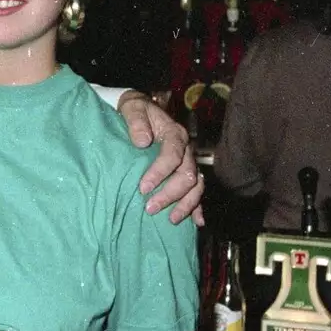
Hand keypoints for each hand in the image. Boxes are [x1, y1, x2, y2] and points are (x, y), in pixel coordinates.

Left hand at [117, 92, 203, 225]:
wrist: (140, 111)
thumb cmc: (135, 111)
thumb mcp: (132, 109)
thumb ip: (136, 122)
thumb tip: (142, 142)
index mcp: (174, 133)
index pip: (173, 155)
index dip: (159, 173)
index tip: (143, 188)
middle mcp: (186, 149)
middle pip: (187, 175)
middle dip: (170, 194)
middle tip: (149, 208)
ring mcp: (189, 161)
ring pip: (196, 186)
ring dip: (185, 204)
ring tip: (170, 219)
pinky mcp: (185, 172)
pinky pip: (197, 191)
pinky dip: (198, 207)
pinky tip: (197, 222)